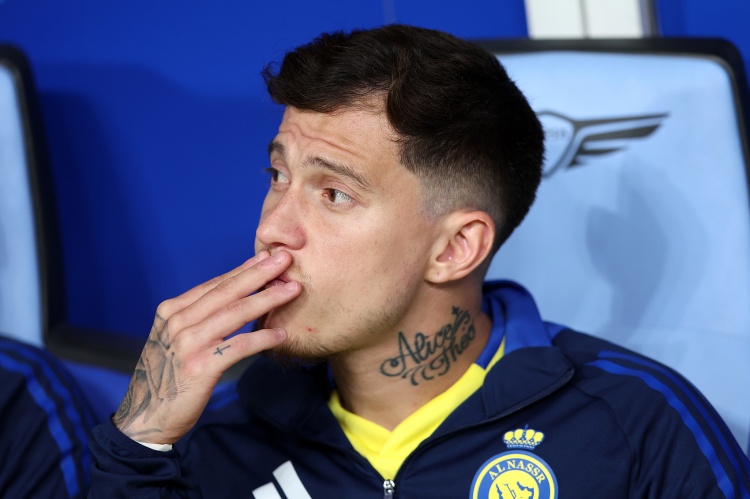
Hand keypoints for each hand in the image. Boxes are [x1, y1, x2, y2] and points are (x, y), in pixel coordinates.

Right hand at [112, 250, 300, 443]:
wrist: (145, 418)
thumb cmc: (167, 377)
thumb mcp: (173, 339)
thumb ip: (197, 318)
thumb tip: (231, 296)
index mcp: (172, 311)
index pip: (214, 284)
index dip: (243, 269)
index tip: (266, 257)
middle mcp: (178, 323)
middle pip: (227, 292)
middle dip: (259, 273)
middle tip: (284, 259)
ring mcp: (188, 344)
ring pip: (236, 313)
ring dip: (268, 299)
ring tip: (292, 290)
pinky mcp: (200, 367)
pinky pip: (239, 347)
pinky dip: (262, 338)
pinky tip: (281, 334)